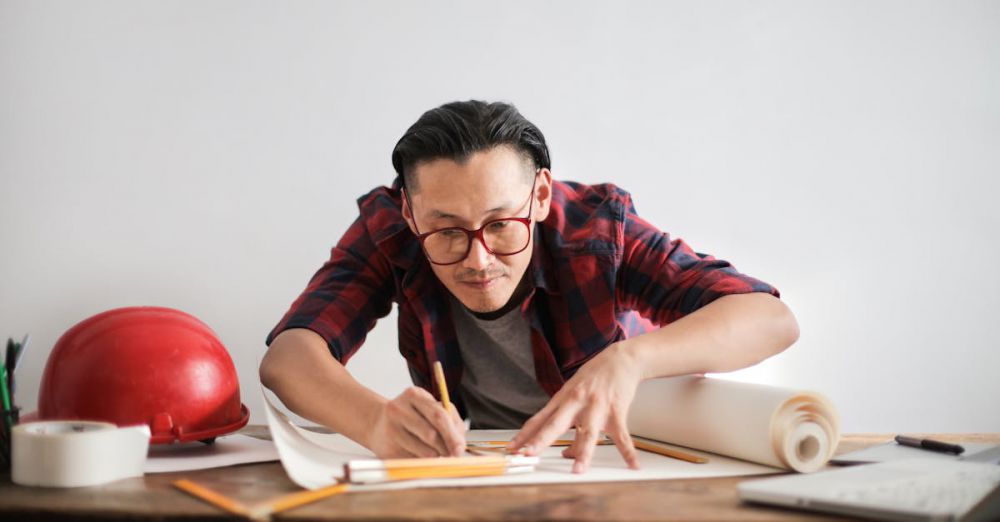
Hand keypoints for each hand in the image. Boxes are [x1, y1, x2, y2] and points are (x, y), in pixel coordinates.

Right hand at [368, 386, 465, 457]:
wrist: (377, 423)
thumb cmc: (411, 416)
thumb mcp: (428, 408)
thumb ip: (448, 420)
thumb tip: (460, 445)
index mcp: (413, 395)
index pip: (439, 415)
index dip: (453, 434)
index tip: (461, 447)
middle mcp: (398, 409)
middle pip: (431, 434)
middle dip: (447, 447)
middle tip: (455, 455)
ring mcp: (390, 429)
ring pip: (424, 451)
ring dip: (436, 456)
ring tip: (437, 453)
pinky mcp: (386, 448)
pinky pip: (414, 461)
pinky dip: (423, 462)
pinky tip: (419, 455)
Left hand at [507, 342, 641, 472]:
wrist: (621, 359)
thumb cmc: (595, 378)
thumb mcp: (575, 395)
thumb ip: (568, 424)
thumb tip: (566, 453)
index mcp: (563, 398)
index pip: (539, 419)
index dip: (525, 434)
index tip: (512, 448)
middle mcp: (577, 402)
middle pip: (556, 424)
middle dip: (541, 440)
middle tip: (529, 454)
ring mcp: (597, 406)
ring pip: (588, 433)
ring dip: (583, 453)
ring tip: (577, 470)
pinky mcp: (617, 410)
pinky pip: (622, 435)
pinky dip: (628, 452)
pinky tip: (632, 464)